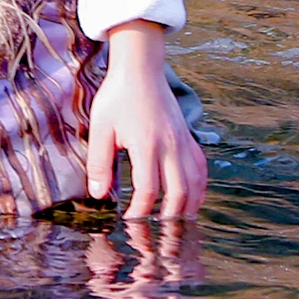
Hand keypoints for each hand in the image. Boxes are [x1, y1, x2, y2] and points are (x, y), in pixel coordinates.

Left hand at [86, 20, 207, 220]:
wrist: (140, 67)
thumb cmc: (117, 96)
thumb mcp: (100, 127)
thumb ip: (99, 162)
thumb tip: (98, 194)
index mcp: (146, 144)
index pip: (148, 190)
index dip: (139, 212)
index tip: (129, 221)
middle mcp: (170, 146)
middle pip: (178, 193)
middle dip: (167, 217)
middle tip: (155, 231)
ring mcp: (183, 141)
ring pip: (195, 184)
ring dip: (187, 207)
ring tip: (175, 222)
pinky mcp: (188, 137)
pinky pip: (201, 168)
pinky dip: (199, 188)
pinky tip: (191, 198)